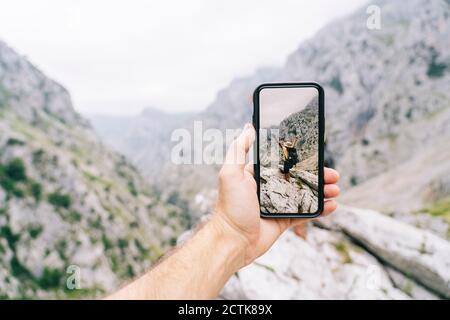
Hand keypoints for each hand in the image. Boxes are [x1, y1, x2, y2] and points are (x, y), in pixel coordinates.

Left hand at [211, 123, 339, 266]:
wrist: (233, 240)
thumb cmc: (230, 206)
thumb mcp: (231, 173)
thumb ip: (239, 149)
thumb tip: (248, 127)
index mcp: (258, 175)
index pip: (283, 162)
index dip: (300, 158)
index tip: (316, 154)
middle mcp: (269, 188)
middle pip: (299, 177)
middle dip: (317, 175)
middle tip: (333, 175)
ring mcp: (278, 205)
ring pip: (305, 195)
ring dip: (322, 191)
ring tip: (336, 190)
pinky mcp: (284, 221)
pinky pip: (306, 214)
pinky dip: (320, 210)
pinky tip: (332, 206)